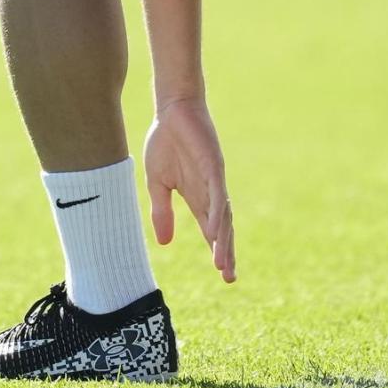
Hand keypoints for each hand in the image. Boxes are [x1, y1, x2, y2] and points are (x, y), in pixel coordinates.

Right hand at [143, 97, 235, 282]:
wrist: (172, 110)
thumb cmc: (166, 142)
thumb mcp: (157, 184)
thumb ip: (162, 212)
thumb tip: (165, 244)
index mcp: (196, 196)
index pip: (210, 229)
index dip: (217, 250)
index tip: (223, 274)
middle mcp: (209, 192)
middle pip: (221, 228)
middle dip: (226, 252)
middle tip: (229, 278)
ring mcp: (213, 179)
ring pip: (222, 215)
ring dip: (222, 239)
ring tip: (222, 263)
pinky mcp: (214, 165)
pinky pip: (217, 193)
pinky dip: (218, 212)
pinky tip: (218, 230)